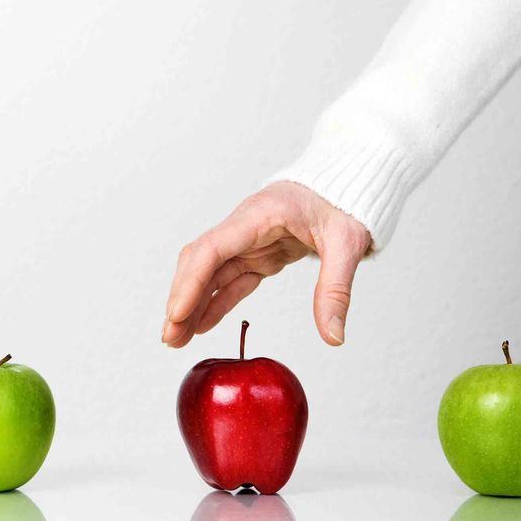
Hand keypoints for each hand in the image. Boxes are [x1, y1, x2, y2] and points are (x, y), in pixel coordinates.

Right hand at [162, 181, 371, 347]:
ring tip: (177, 339)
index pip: (210, 249)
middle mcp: (244, 227)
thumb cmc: (345, 200)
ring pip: (208, 275)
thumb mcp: (347, 243)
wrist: (350, 181)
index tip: (176, 314)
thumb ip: (335, 290)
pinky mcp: (258, 254)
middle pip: (199, 263)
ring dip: (191, 305)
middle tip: (170, 337)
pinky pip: (229, 281)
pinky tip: (200, 326)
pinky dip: (214, 303)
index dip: (190, 283)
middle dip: (181, 299)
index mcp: (258, 215)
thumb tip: (333, 337)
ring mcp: (248, 241)